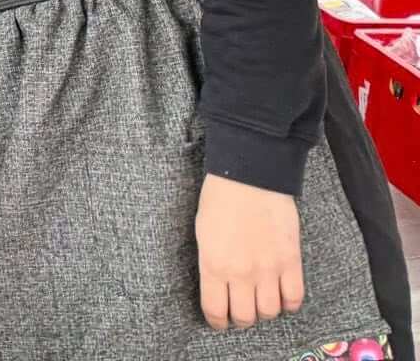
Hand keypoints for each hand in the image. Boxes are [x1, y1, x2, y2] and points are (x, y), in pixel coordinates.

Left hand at [195, 174, 303, 329]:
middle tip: (240, 312)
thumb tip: (218, 287)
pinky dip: (288, 303)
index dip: (216, 322)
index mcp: (214, 265)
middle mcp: (242, 274)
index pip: (215, 310)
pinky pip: (294, 298)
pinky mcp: (292, 262)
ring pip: (270, 312)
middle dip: (240, 319)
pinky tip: (281, 295)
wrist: (251, 177)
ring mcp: (269, 270)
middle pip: (244, 317)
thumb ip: (211, 264)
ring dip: (264, 311)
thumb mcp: (203, 234)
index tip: (219, 321)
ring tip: (260, 302)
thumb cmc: (220, 200)